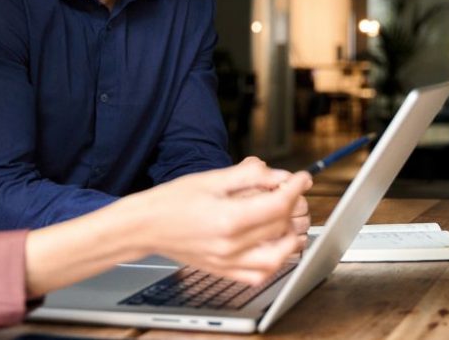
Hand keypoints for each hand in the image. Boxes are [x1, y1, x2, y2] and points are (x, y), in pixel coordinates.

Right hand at [125, 157, 312, 284]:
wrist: (146, 225)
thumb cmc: (173, 200)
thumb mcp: (211, 178)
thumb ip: (248, 176)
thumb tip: (277, 174)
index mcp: (228, 218)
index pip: (278, 204)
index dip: (295, 187)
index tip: (302, 177)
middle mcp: (231, 244)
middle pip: (280, 226)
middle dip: (292, 205)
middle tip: (289, 190)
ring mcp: (228, 261)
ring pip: (278, 256)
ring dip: (289, 237)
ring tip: (287, 220)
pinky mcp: (224, 270)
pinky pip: (259, 274)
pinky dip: (273, 262)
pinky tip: (272, 246)